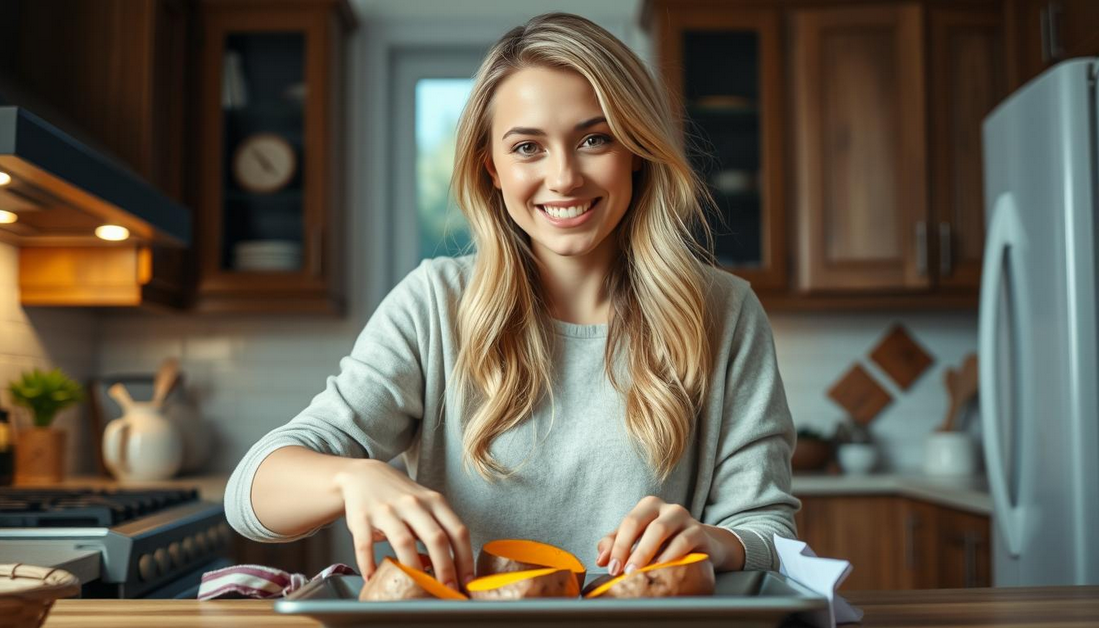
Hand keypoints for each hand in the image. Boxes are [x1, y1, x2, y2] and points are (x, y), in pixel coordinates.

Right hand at [334, 458, 473, 590]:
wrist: (363, 475)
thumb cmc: (401, 497)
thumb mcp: (426, 505)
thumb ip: (439, 529)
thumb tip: (454, 569)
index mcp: (435, 502)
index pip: (458, 531)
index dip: (465, 559)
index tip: (467, 581)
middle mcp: (413, 503)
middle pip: (436, 538)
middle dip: (445, 568)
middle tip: (447, 590)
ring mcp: (387, 509)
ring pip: (404, 541)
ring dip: (412, 568)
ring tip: (415, 589)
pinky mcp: (362, 516)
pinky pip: (365, 544)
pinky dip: (368, 563)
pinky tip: (372, 578)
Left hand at [594, 496, 744, 575]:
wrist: (702, 545)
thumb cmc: (665, 543)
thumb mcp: (639, 541)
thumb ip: (616, 545)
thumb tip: (601, 559)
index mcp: (647, 506)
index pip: (627, 523)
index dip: (616, 546)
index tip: (610, 568)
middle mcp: (665, 507)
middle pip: (639, 522)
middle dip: (626, 548)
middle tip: (622, 572)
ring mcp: (683, 517)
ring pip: (660, 529)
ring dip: (645, 551)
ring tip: (637, 571)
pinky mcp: (699, 531)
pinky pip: (684, 540)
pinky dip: (671, 553)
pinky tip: (662, 566)